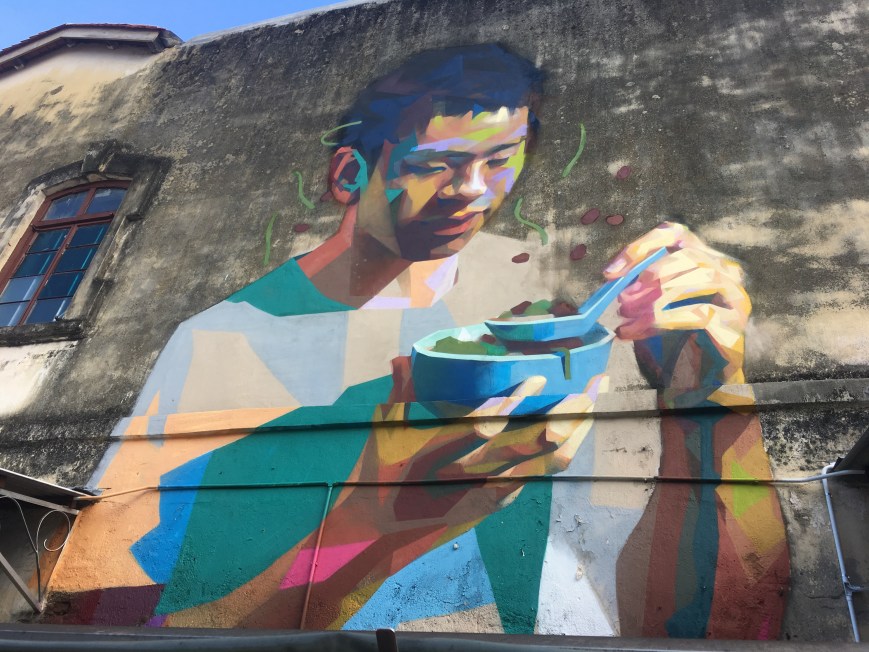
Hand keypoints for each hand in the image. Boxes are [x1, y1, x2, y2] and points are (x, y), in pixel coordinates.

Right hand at [338, 373, 605, 527]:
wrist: (379, 525)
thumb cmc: (379, 469)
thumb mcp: (383, 428)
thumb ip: (400, 390)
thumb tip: (401, 356)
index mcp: (438, 453)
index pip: (484, 425)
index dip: (514, 402)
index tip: (539, 378)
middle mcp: (467, 476)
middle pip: (529, 447)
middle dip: (565, 416)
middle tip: (588, 388)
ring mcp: (484, 494)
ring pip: (541, 466)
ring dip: (572, 435)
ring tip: (590, 407)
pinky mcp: (493, 504)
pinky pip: (534, 478)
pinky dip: (555, 455)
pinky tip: (573, 434)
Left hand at [603, 222, 749, 388]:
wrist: (693, 382)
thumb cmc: (670, 339)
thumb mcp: (647, 306)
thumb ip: (638, 285)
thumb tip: (613, 276)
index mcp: (703, 258)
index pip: (675, 234)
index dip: (641, 247)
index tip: (610, 272)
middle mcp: (725, 271)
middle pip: (688, 255)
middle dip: (648, 276)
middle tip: (621, 301)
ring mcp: (734, 296)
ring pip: (698, 279)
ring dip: (654, 299)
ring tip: (625, 317)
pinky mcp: (734, 323)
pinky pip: (698, 313)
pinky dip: (660, 321)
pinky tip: (634, 333)